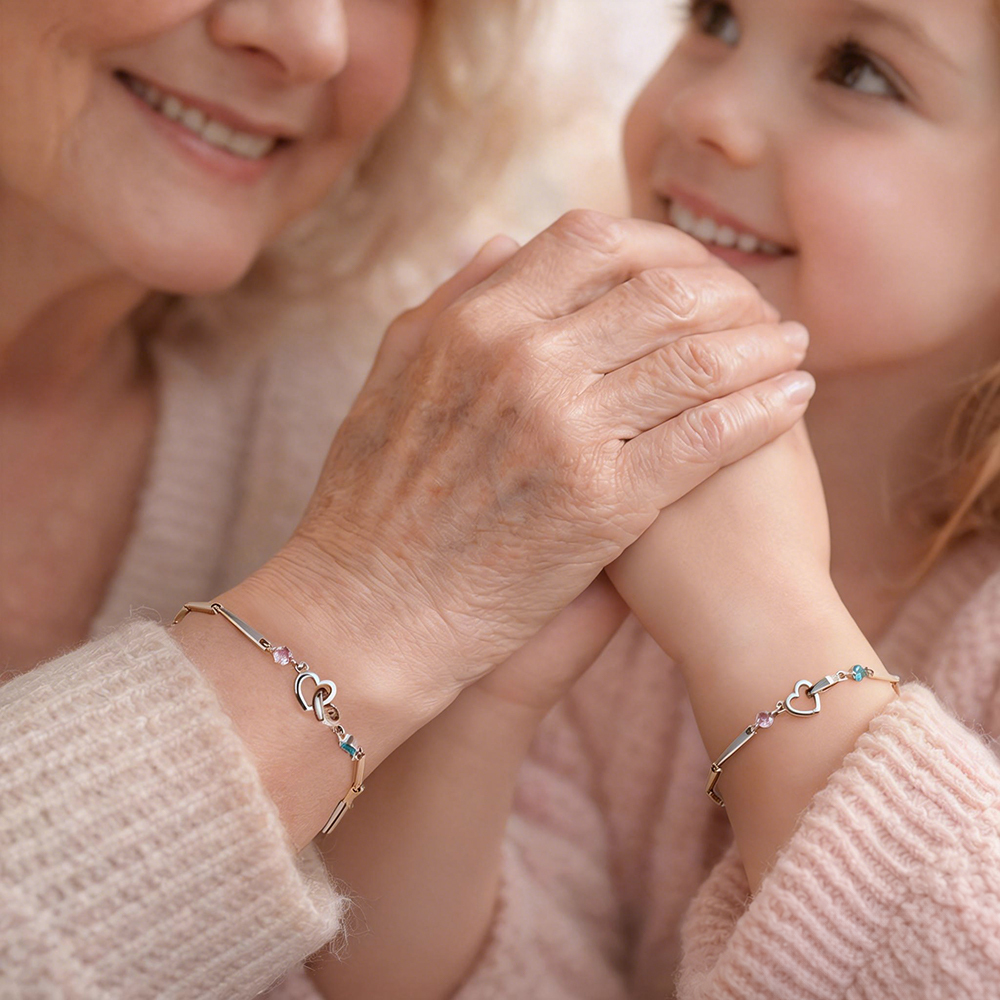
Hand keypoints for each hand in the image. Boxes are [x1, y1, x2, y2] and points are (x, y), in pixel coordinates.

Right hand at [262, 211, 811, 720]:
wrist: (370, 613)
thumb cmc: (372, 504)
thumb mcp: (390, 378)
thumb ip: (449, 302)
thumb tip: (505, 239)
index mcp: (473, 324)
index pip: (591, 244)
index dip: (658, 247)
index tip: (689, 272)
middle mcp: (523, 361)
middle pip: (661, 293)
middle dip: (727, 293)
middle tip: (760, 309)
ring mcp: (566, 430)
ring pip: (696, 359)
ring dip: (760, 346)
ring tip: (791, 348)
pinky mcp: (603, 503)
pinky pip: (706, 435)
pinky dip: (761, 409)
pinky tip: (792, 400)